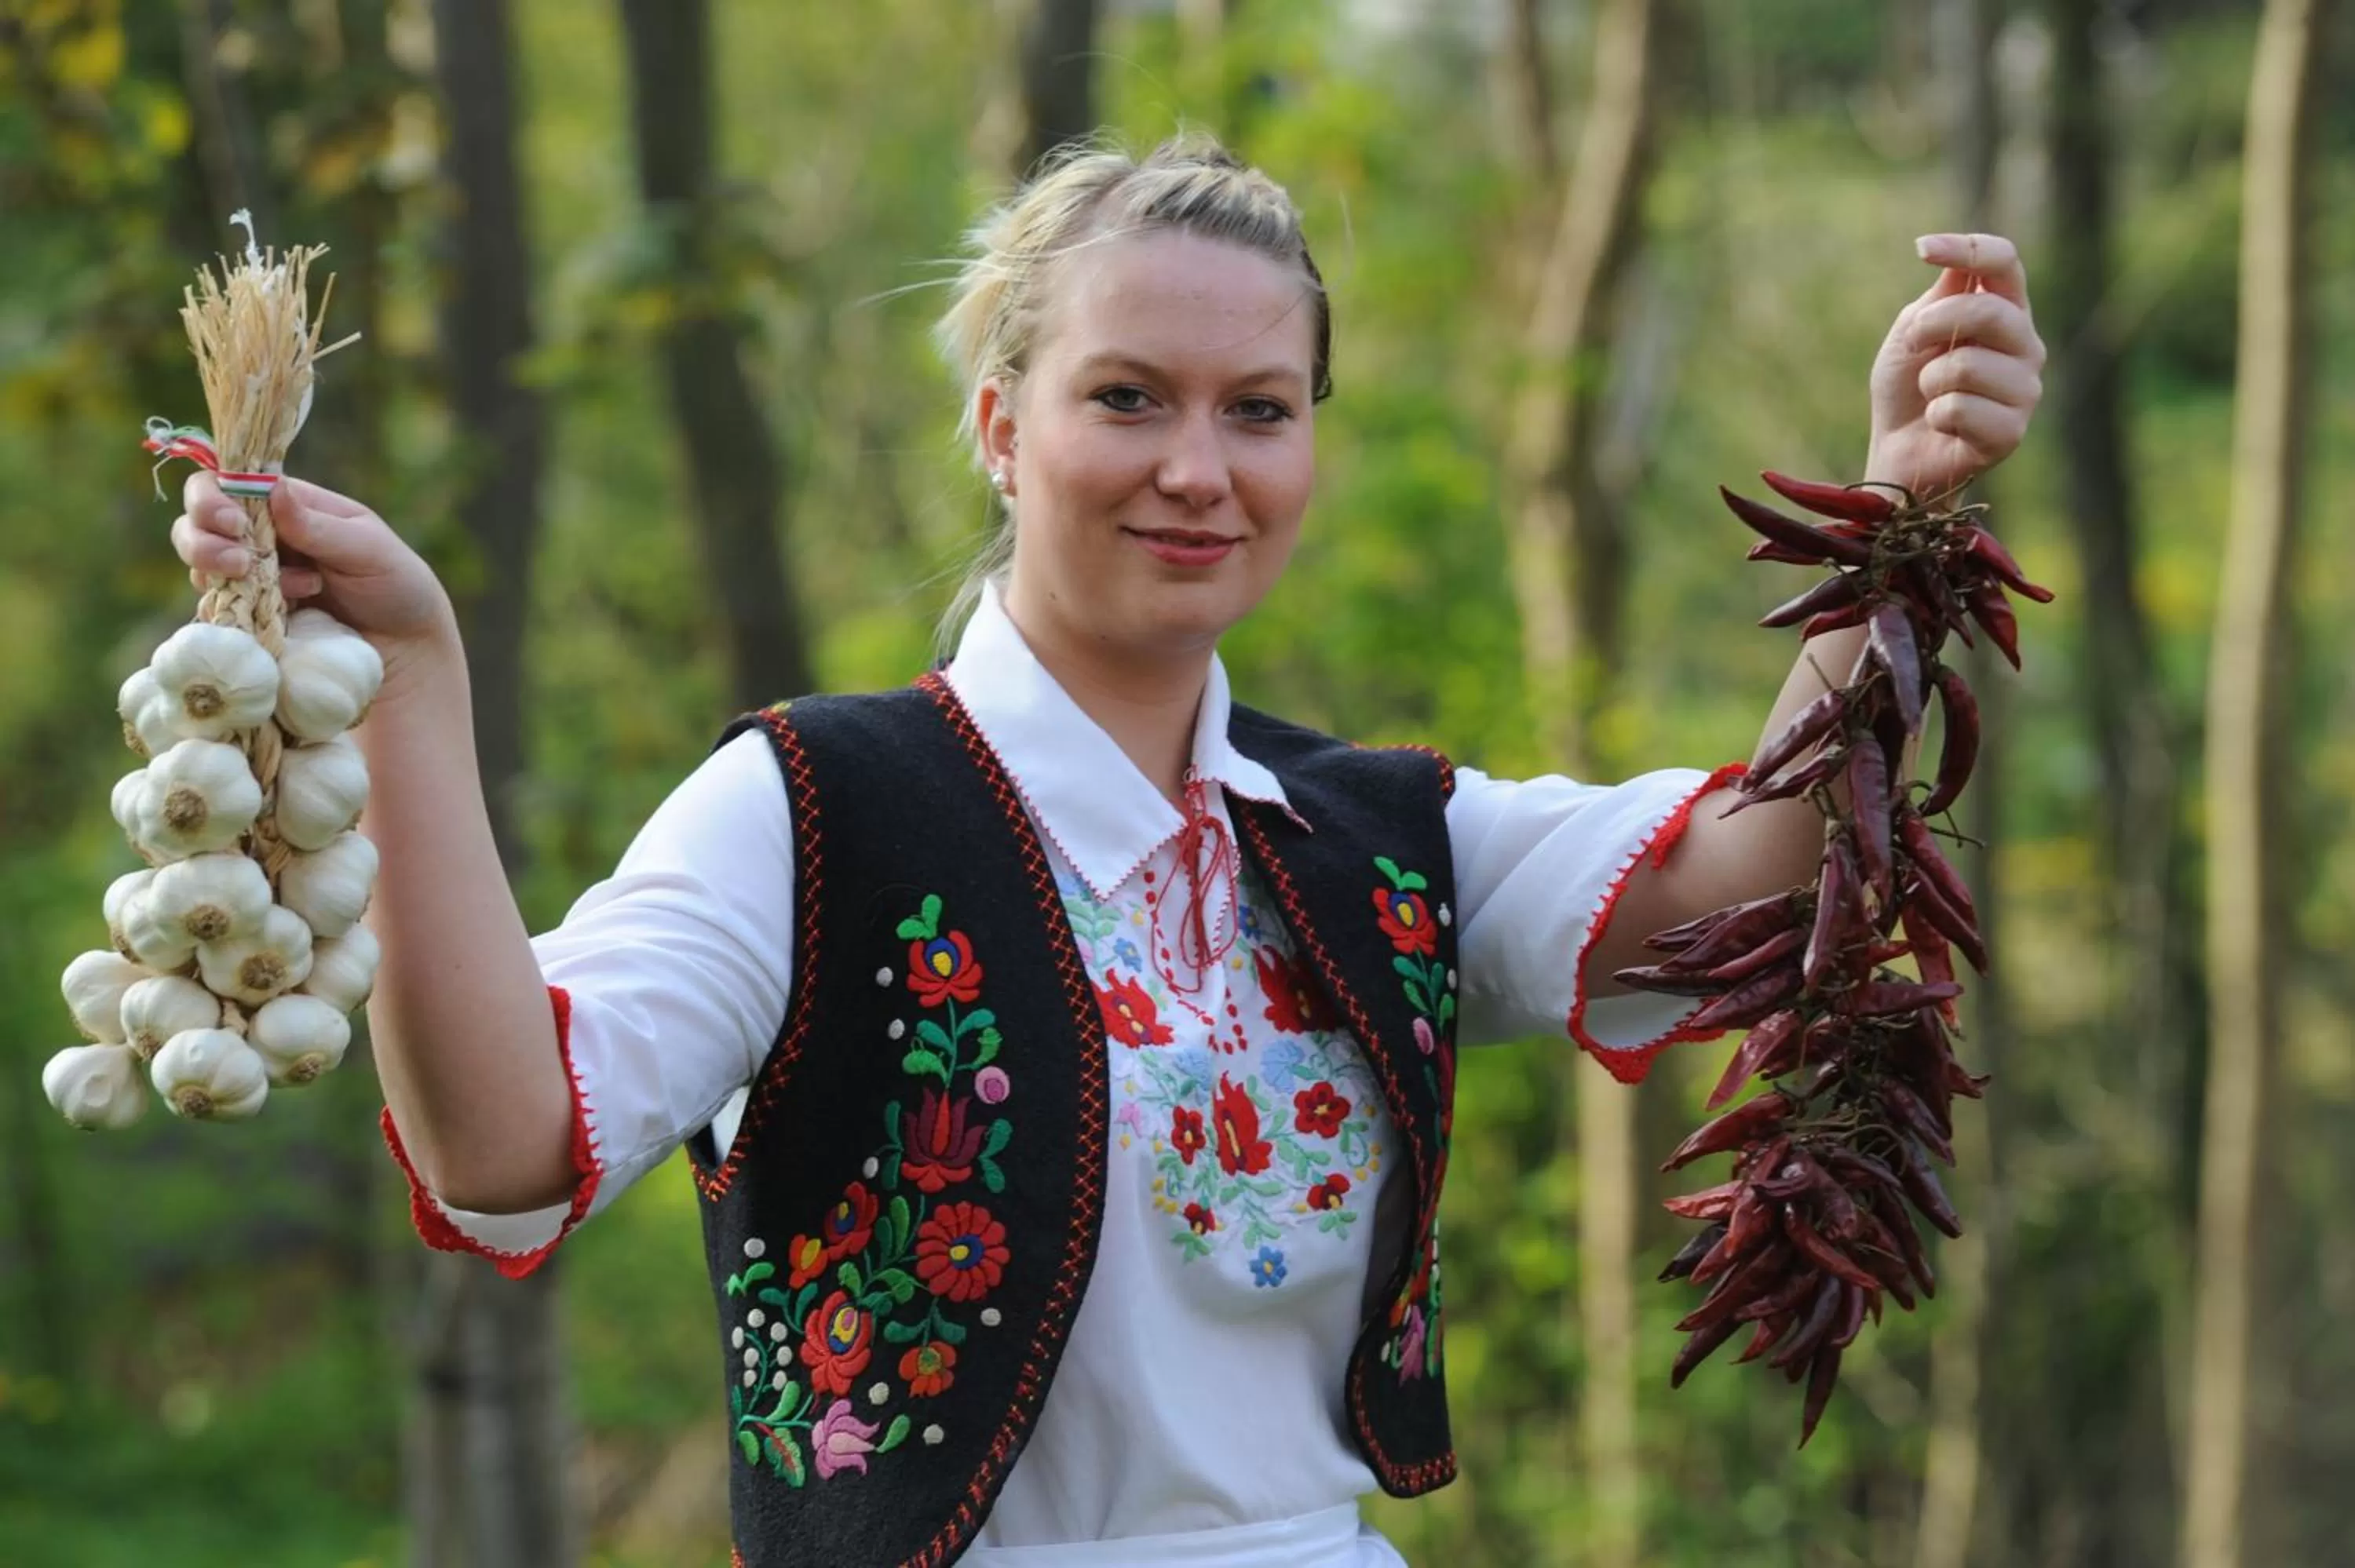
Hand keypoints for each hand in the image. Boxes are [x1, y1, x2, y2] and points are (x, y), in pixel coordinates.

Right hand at [172, 472, 458, 673]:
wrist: (407, 647)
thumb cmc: (395, 585)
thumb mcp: (368, 549)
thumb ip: (319, 525)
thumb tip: (274, 488)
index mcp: (287, 506)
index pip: (227, 484)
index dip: (214, 498)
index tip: (234, 523)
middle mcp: (261, 538)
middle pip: (196, 524)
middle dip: (203, 541)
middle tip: (241, 563)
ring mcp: (251, 579)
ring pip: (200, 568)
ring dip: (223, 576)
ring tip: (281, 593)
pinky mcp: (251, 618)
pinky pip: (220, 612)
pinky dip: (234, 613)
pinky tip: (275, 618)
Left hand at [1863, 232, 2044, 502]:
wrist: (1898, 452)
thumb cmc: (1907, 388)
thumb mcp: (1913, 332)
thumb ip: (1940, 297)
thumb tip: (1959, 265)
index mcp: (2005, 311)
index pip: (2005, 263)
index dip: (1968, 249)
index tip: (1923, 248)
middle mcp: (2026, 346)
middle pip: (1989, 311)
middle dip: (1931, 325)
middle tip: (1912, 346)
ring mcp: (2025, 389)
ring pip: (1967, 365)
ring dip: (1930, 380)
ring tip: (1932, 396)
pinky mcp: (2012, 432)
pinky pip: (1960, 408)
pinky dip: (1935, 415)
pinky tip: (1942, 425)